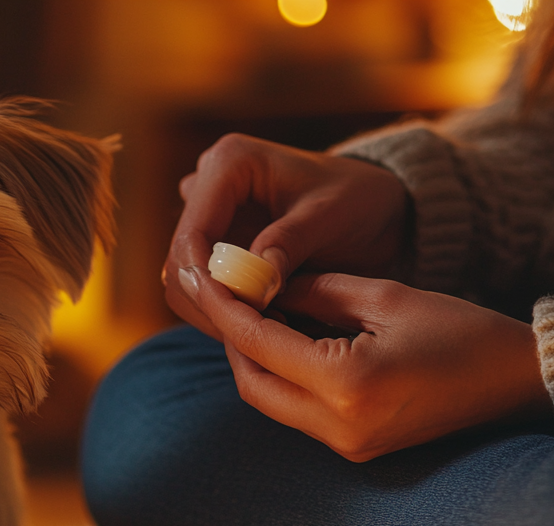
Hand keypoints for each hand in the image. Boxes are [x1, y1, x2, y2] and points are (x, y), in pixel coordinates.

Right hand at [163, 134, 409, 337]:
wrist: (374, 207)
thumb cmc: (359, 200)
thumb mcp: (331, 217)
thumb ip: (289, 244)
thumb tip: (251, 285)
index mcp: (229, 163)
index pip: (193, 232)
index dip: (206, 280)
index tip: (238, 316)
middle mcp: (207, 186)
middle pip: (179, 260)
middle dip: (209, 301)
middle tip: (250, 333)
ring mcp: (207, 217)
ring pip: (183, 280)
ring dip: (213, 311)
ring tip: (259, 330)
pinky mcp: (214, 244)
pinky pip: (201, 288)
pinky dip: (223, 311)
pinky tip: (259, 323)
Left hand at [178, 269, 553, 461]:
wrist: (517, 383)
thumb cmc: (462, 331)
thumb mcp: (384, 296)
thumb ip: (315, 290)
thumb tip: (258, 284)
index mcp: (349, 383)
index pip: (261, 345)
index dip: (226, 309)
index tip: (204, 277)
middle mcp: (340, 426)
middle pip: (252, 384)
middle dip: (233, 339)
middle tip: (225, 294)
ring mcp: (346, 445)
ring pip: (269, 402)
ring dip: (254, 359)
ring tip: (252, 312)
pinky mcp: (354, 449)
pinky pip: (296, 412)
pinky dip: (281, 376)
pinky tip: (284, 339)